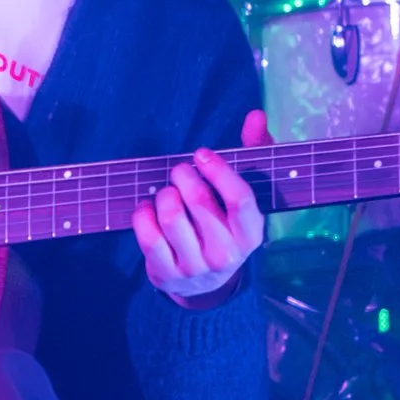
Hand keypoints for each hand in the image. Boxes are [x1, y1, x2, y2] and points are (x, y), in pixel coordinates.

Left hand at [133, 108, 268, 303]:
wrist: (206, 283)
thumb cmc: (226, 223)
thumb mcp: (244, 195)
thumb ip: (254, 152)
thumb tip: (256, 115)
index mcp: (251, 233)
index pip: (240, 199)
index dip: (218, 170)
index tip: (201, 154)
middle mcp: (227, 254)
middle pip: (199, 202)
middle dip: (184, 176)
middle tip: (179, 170)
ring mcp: (196, 267)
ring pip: (170, 216)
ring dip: (164, 194)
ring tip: (167, 192)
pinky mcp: (167, 275)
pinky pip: (147, 236)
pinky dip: (143, 214)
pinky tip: (148, 208)